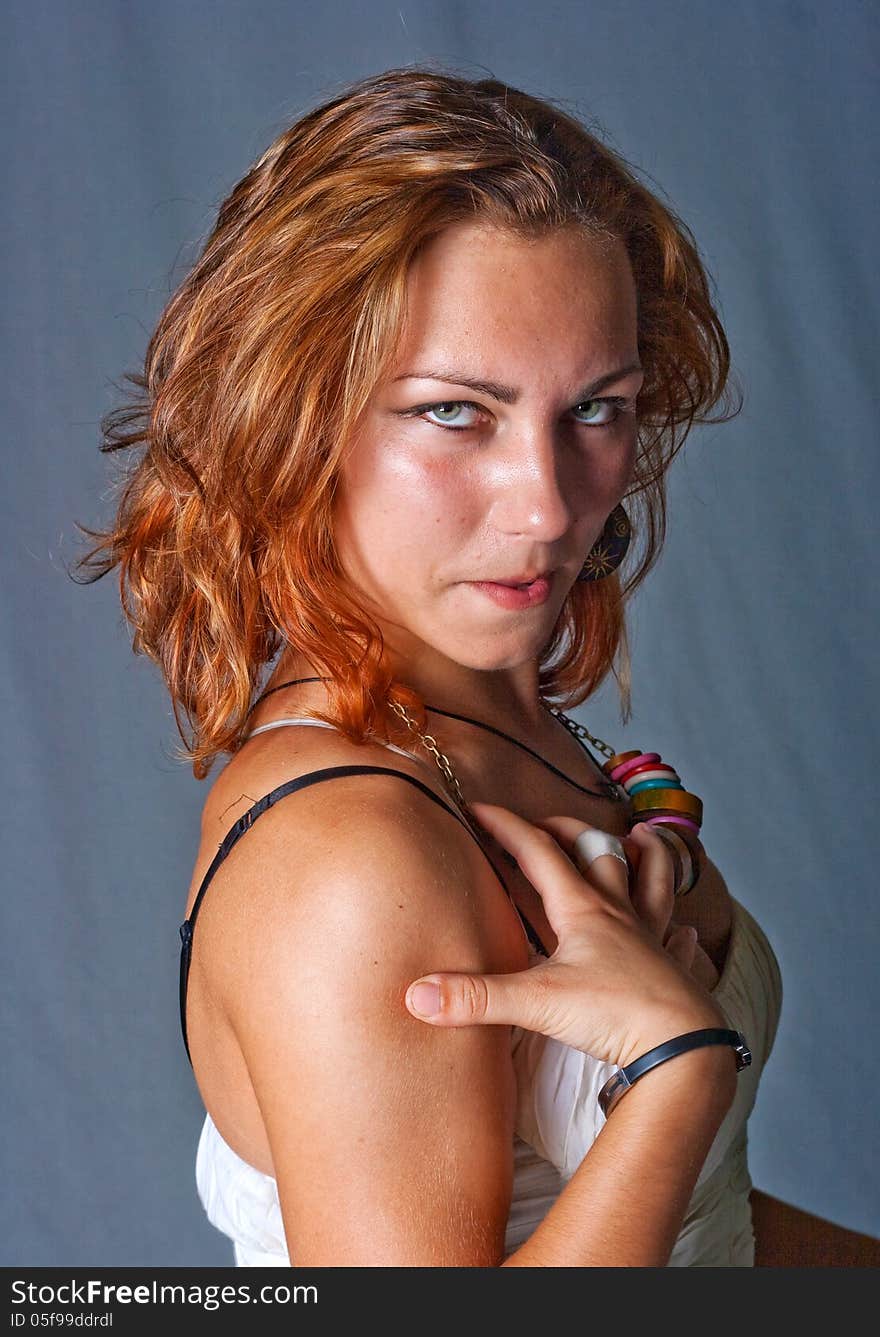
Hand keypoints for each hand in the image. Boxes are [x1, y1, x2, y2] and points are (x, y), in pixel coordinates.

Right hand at [405, 802, 726, 1068]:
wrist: (683, 1049)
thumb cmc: (614, 1015)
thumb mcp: (536, 1004)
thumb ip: (476, 997)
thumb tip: (415, 994)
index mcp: (583, 910)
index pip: (539, 853)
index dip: (506, 827)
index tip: (478, 808)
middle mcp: (620, 915)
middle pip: (597, 853)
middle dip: (569, 831)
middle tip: (547, 823)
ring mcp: (652, 940)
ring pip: (655, 881)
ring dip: (649, 855)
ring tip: (645, 836)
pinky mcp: (674, 973)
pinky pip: (681, 943)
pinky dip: (681, 931)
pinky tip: (688, 932)